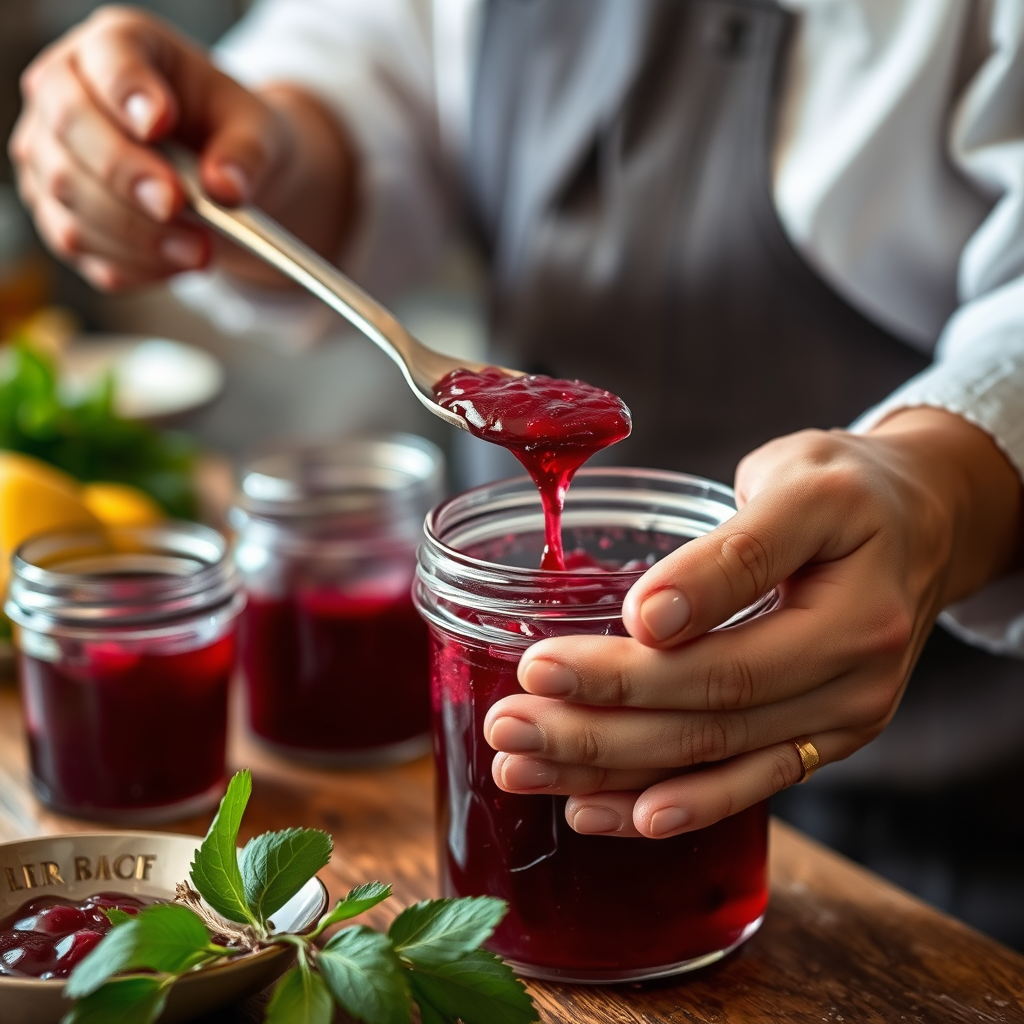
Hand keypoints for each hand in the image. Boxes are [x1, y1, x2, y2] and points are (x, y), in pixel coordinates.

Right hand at [9, 5, 355, 290]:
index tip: (159, 123)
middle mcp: (65, 93)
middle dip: (126, 176)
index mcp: (117, 47)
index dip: (127, 91)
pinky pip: (81, 246)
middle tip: (176, 205)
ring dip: (136, 235)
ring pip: (69, 199)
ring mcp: (51, 156)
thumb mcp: (257, 129)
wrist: (220, 175)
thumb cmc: (228, 133)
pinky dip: (132, 264)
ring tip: (199, 251)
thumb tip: (227, 188)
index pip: (107, 59)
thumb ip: (247, 152)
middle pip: (71, 130)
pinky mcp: (57, 213)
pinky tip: (176, 262)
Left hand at [485, 409, 1021, 837]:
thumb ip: (733, 551)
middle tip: (506, 728)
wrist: (925, 521)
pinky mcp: (821, 738)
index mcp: (851, 615)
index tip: (540, 665)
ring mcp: (840, 721)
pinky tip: (598, 813)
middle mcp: (852, 683)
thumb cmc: (851, 490)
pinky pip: (742, 784)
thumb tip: (651, 615)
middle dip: (594, 732)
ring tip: (522, 771)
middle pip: (707, 723)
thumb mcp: (800, 485)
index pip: (724, 659)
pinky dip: (669, 804)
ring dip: (609, 776)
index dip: (626, 671)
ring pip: (710, 763)